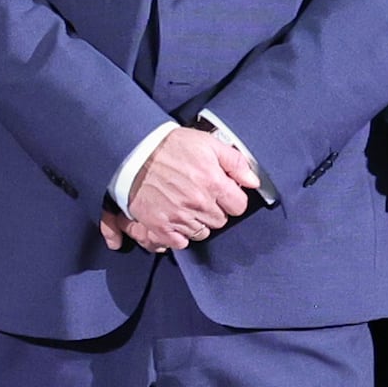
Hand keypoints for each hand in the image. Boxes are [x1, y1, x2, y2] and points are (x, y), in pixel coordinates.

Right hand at [124, 125, 260, 251]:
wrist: (134, 152)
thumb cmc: (171, 146)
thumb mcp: (208, 143)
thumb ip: (235, 162)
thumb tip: (253, 182)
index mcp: (213, 182)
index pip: (239, 206)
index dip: (232, 198)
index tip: (222, 192)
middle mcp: (198, 203)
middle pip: (220, 221)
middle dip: (214, 210)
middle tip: (200, 196)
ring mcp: (179, 216)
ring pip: (202, 232)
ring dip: (197, 222)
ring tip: (186, 206)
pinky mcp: (160, 226)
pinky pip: (180, 242)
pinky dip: (180, 235)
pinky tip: (175, 219)